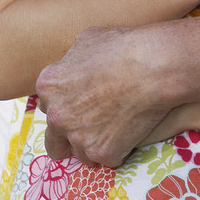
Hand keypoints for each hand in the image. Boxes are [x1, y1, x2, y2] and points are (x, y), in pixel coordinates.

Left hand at [36, 24, 177, 165]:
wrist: (153, 66)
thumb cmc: (124, 47)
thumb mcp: (87, 40)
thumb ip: (71, 61)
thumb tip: (72, 66)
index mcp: (48, 86)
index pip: (47, 107)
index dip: (67, 106)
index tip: (83, 105)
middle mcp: (57, 115)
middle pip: (53, 141)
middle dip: (69, 137)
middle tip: (92, 128)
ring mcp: (78, 137)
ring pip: (80, 154)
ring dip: (95, 144)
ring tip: (117, 127)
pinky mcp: (102, 152)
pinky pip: (108, 159)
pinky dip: (118, 149)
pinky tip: (131, 131)